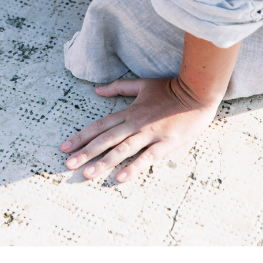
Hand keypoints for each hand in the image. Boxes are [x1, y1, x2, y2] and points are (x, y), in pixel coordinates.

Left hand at [60, 76, 220, 183]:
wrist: (197, 92)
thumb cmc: (170, 88)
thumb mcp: (143, 84)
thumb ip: (119, 87)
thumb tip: (97, 90)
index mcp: (129, 111)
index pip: (100, 126)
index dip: (82, 136)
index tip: (65, 147)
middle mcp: (135, 124)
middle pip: (106, 140)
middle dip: (86, 152)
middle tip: (68, 164)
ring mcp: (150, 134)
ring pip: (122, 150)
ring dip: (104, 162)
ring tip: (87, 174)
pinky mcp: (165, 144)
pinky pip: (146, 158)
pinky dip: (133, 168)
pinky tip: (120, 178)